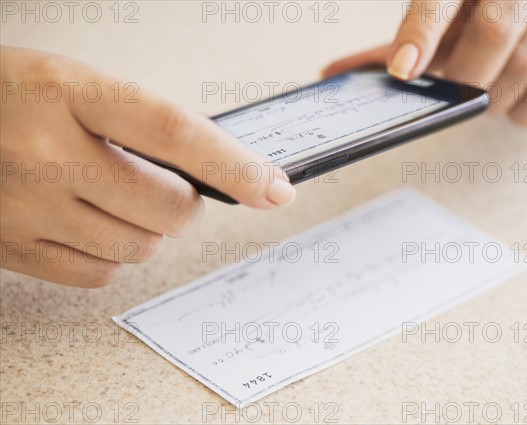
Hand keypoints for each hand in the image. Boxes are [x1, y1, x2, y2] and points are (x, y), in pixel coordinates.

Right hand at [1, 46, 295, 286]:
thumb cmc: (12, 95)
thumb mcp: (76, 84)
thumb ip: (143, 125)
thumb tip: (217, 173)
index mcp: (69, 94)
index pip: (175, 134)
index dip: (235, 167)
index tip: (276, 189)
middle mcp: (45, 154)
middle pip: (168, 210)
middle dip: (185, 206)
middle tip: (168, 188)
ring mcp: (25, 208)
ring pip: (139, 248)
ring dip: (147, 230)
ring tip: (115, 199)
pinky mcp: (12, 249)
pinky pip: (100, 275)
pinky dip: (111, 255)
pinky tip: (88, 224)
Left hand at [323, 1, 526, 125]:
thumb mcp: (444, 3)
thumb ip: (404, 35)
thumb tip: (336, 73)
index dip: (423, 32)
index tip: (404, 71)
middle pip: (495, 32)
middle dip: (465, 77)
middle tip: (453, 90)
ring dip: (493, 95)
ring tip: (481, 92)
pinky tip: (512, 105)